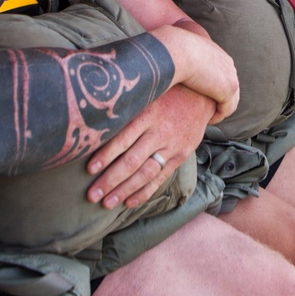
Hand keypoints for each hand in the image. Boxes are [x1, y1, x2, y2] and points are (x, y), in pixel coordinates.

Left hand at [85, 86, 213, 209]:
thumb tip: (98, 123)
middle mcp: (160, 132)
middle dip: (110, 180)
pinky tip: (129, 201)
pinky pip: (161, 178)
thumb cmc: (168, 92)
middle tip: (92, 195)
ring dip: (124, 190)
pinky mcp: (180, 155)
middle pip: (132, 161)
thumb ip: (129, 107)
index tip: (90, 169)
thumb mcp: (149, 92)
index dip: (106, 155)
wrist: (204, 95)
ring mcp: (172, 146)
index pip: (124, 138)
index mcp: (148, 113)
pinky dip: (145, 191)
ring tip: (106, 203)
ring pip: (145, 173)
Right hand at [150, 23, 239, 120]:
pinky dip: (217, 117)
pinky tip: (206, 120)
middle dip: (220, 101)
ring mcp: (231, 76)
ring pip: (231, 101)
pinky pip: (226, 109)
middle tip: (207, 113)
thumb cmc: (170, 49)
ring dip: (219, 111)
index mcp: (218, 55)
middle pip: (230, 89)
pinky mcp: (229, 89)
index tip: (201, 99)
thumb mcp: (177, 50)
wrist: (175, 50)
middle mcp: (228, 65)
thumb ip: (180, 55)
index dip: (213, 89)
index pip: (222, 76)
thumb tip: (166, 55)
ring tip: (206, 119)